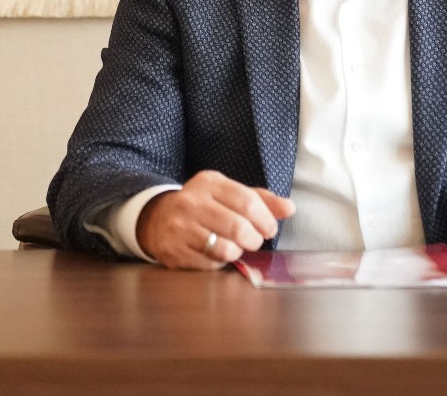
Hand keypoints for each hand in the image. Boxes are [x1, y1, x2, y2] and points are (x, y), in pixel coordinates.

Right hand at [136, 170, 294, 269]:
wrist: (157, 219)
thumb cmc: (203, 206)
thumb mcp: (227, 194)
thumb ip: (260, 200)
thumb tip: (289, 208)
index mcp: (208, 182)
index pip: (247, 201)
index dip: (265, 220)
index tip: (269, 229)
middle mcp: (191, 202)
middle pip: (238, 227)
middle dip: (254, 240)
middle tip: (253, 241)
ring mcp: (180, 227)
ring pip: (225, 249)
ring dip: (237, 253)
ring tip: (234, 247)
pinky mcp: (174, 251)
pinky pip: (210, 264)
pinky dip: (219, 262)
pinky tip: (215, 253)